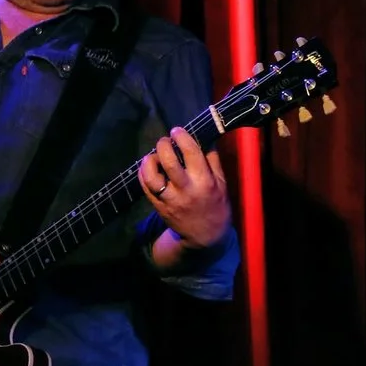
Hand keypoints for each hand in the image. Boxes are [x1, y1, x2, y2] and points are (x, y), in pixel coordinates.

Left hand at [141, 127, 231, 256]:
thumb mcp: (222, 184)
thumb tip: (204, 140)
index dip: (182, 137)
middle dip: (164, 145)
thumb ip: (213, 162)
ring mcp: (170, 199)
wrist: (205, 235)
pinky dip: (143, 173)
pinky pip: (145, 187)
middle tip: (165, 141)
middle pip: (169, 162)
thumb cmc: (217, 206)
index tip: (177, 130)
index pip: (191, 153)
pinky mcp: (159, 206)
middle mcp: (186, 189)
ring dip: (149, 160)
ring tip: (154, 155)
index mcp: (204, 182)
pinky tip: (148, 167)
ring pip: (152, 176)